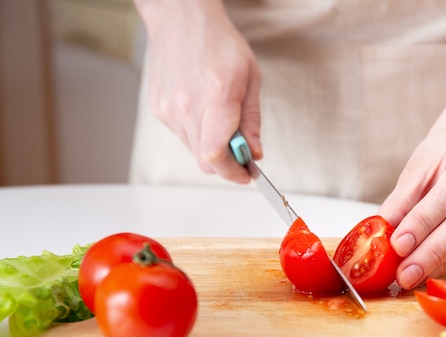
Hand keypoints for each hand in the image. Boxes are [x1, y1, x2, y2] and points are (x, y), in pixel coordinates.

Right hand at [137, 0, 261, 182]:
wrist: (181, 20)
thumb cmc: (219, 43)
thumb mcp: (251, 78)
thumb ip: (252, 120)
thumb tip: (255, 153)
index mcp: (215, 96)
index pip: (217, 154)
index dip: (233, 172)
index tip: (246, 175)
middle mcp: (186, 106)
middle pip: (205, 160)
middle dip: (226, 164)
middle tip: (241, 154)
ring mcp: (168, 109)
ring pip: (193, 150)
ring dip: (211, 147)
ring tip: (220, 119)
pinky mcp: (158, 109)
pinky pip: (181, 135)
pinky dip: (196, 133)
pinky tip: (202, 109)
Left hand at [377, 127, 445, 289]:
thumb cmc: (444, 154)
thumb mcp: (419, 167)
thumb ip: (402, 200)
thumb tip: (381, 231)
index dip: (423, 223)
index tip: (398, 245)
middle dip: (432, 251)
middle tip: (405, 272)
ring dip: (441, 261)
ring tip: (412, 275)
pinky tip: (431, 270)